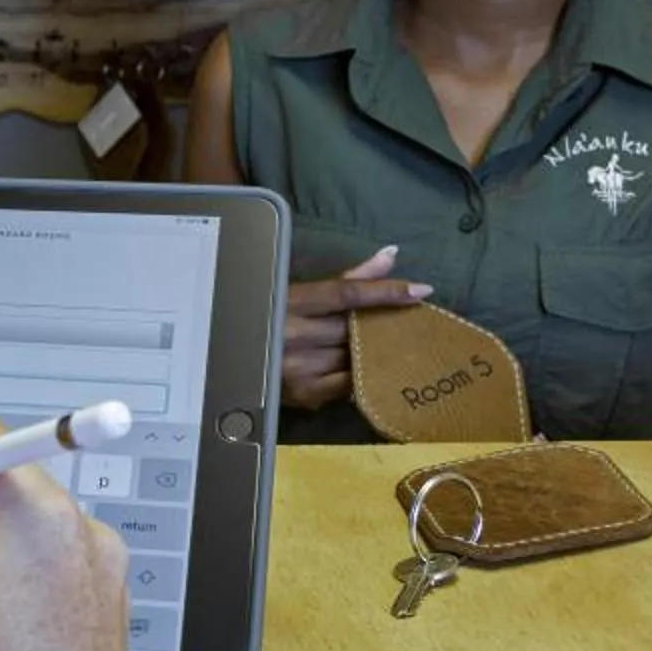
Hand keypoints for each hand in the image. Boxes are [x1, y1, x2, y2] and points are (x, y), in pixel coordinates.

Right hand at [280, 245, 433, 409]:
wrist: (230, 359)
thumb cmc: (272, 317)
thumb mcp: (303, 293)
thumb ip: (349, 278)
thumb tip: (391, 255)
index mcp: (290, 301)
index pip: (346, 293)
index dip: (385, 291)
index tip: (421, 290)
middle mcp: (292, 334)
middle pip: (354, 327)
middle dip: (384, 324)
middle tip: (412, 321)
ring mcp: (298, 368)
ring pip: (355, 357)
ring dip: (376, 350)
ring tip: (394, 344)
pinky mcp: (304, 394)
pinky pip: (349, 384)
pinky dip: (363, 373)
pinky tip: (369, 367)